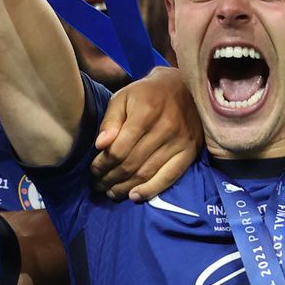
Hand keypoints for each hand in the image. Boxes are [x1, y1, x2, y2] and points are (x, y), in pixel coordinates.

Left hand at [92, 66, 202, 199]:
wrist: (183, 87)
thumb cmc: (147, 93)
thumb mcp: (123, 97)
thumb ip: (110, 121)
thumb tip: (100, 145)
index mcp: (145, 113)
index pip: (119, 149)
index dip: (102, 164)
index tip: (93, 170)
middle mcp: (165, 128)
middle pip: (131, 163)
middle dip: (111, 178)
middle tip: (99, 185)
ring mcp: (180, 142)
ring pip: (147, 173)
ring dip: (126, 187)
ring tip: (112, 192)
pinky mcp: (190, 152)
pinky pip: (169, 177)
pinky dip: (151, 190)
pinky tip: (134, 196)